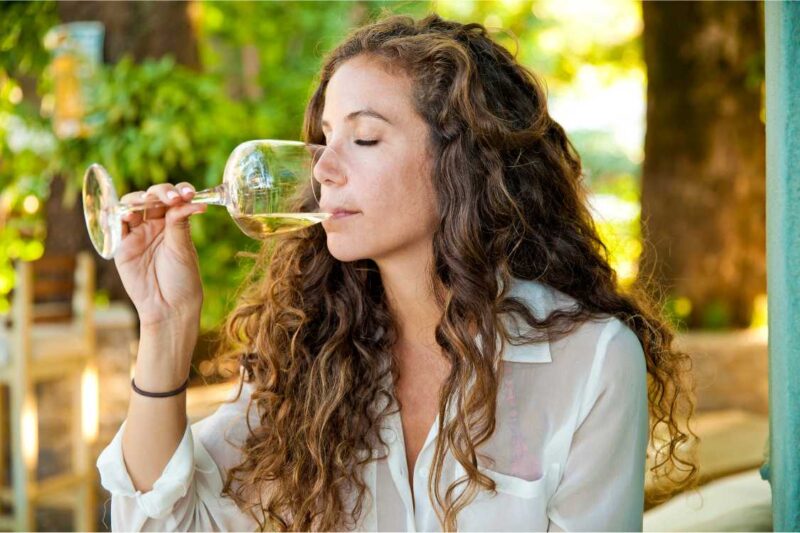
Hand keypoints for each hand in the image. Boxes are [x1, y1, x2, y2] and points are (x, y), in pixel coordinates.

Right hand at [114, 182, 206, 328]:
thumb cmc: (182, 279)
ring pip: (132, 206)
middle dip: (160, 192)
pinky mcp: (122, 245)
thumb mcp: (183, 249)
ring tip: (147, 202)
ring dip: (138, 199)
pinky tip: (125, 214)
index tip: (188, 193)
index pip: (174, 198)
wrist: (168, 307)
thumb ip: (179, 224)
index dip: (179, 191)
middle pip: (152, 197)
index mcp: (175, 223)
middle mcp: (156, 224)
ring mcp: (138, 233)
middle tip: (170, 198)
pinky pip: (115, 225)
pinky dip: (116, 216)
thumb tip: (186, 200)